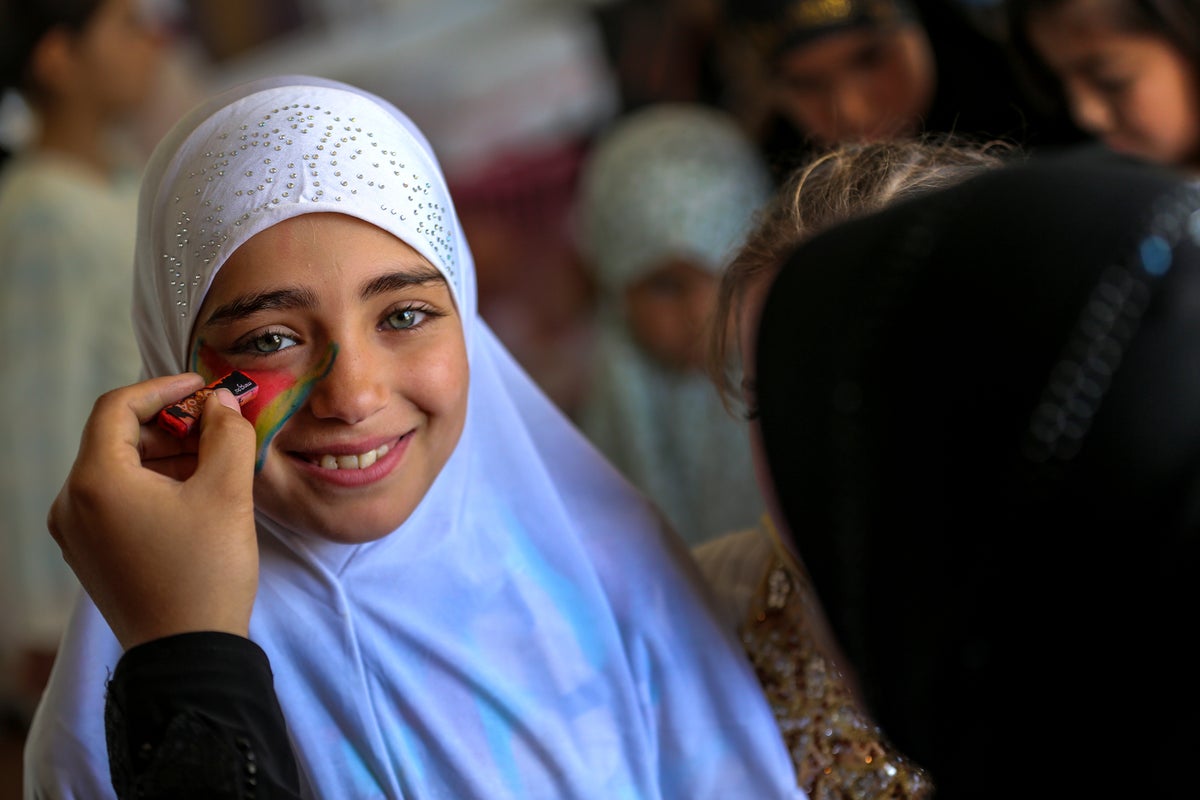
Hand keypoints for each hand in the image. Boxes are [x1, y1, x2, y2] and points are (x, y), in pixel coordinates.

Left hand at [48, 374, 259, 649]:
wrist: (188, 655)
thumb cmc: (206, 571)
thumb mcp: (227, 493)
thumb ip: (227, 435)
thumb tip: (221, 405)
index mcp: (95, 481)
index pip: (117, 407)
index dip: (163, 388)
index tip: (204, 387)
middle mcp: (71, 503)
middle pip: (115, 438)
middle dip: (168, 424)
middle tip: (216, 425)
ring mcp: (76, 533)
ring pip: (117, 470)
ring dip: (163, 454)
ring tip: (213, 459)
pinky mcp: (90, 555)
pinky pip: (115, 500)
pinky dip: (151, 484)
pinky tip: (193, 492)